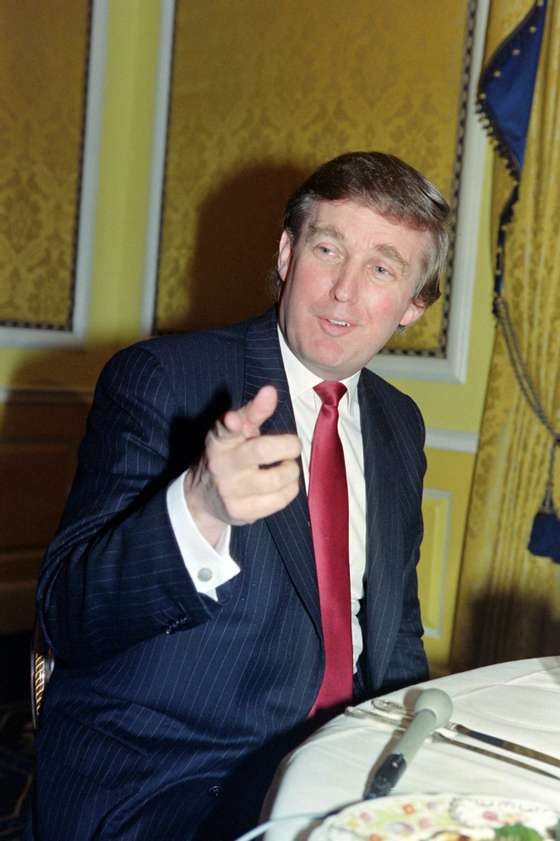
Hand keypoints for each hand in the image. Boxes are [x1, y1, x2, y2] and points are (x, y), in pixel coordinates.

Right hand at [184, 385, 300, 545]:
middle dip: (288, 445)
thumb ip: (253, 411)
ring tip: (286, 467)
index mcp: (220, 440)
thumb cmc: (229, 454)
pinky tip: (282, 485)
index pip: (228, 427)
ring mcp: (230, 491)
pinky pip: (281, 499)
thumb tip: (270, 391)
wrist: (203, 497)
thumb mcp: (234, 431)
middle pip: (262, 450)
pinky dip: (289, 489)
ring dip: (291, 470)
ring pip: (278, 478)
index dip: (241, 418)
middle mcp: (222, 465)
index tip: (247, 411)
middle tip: (293, 445)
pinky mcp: (241, 512)